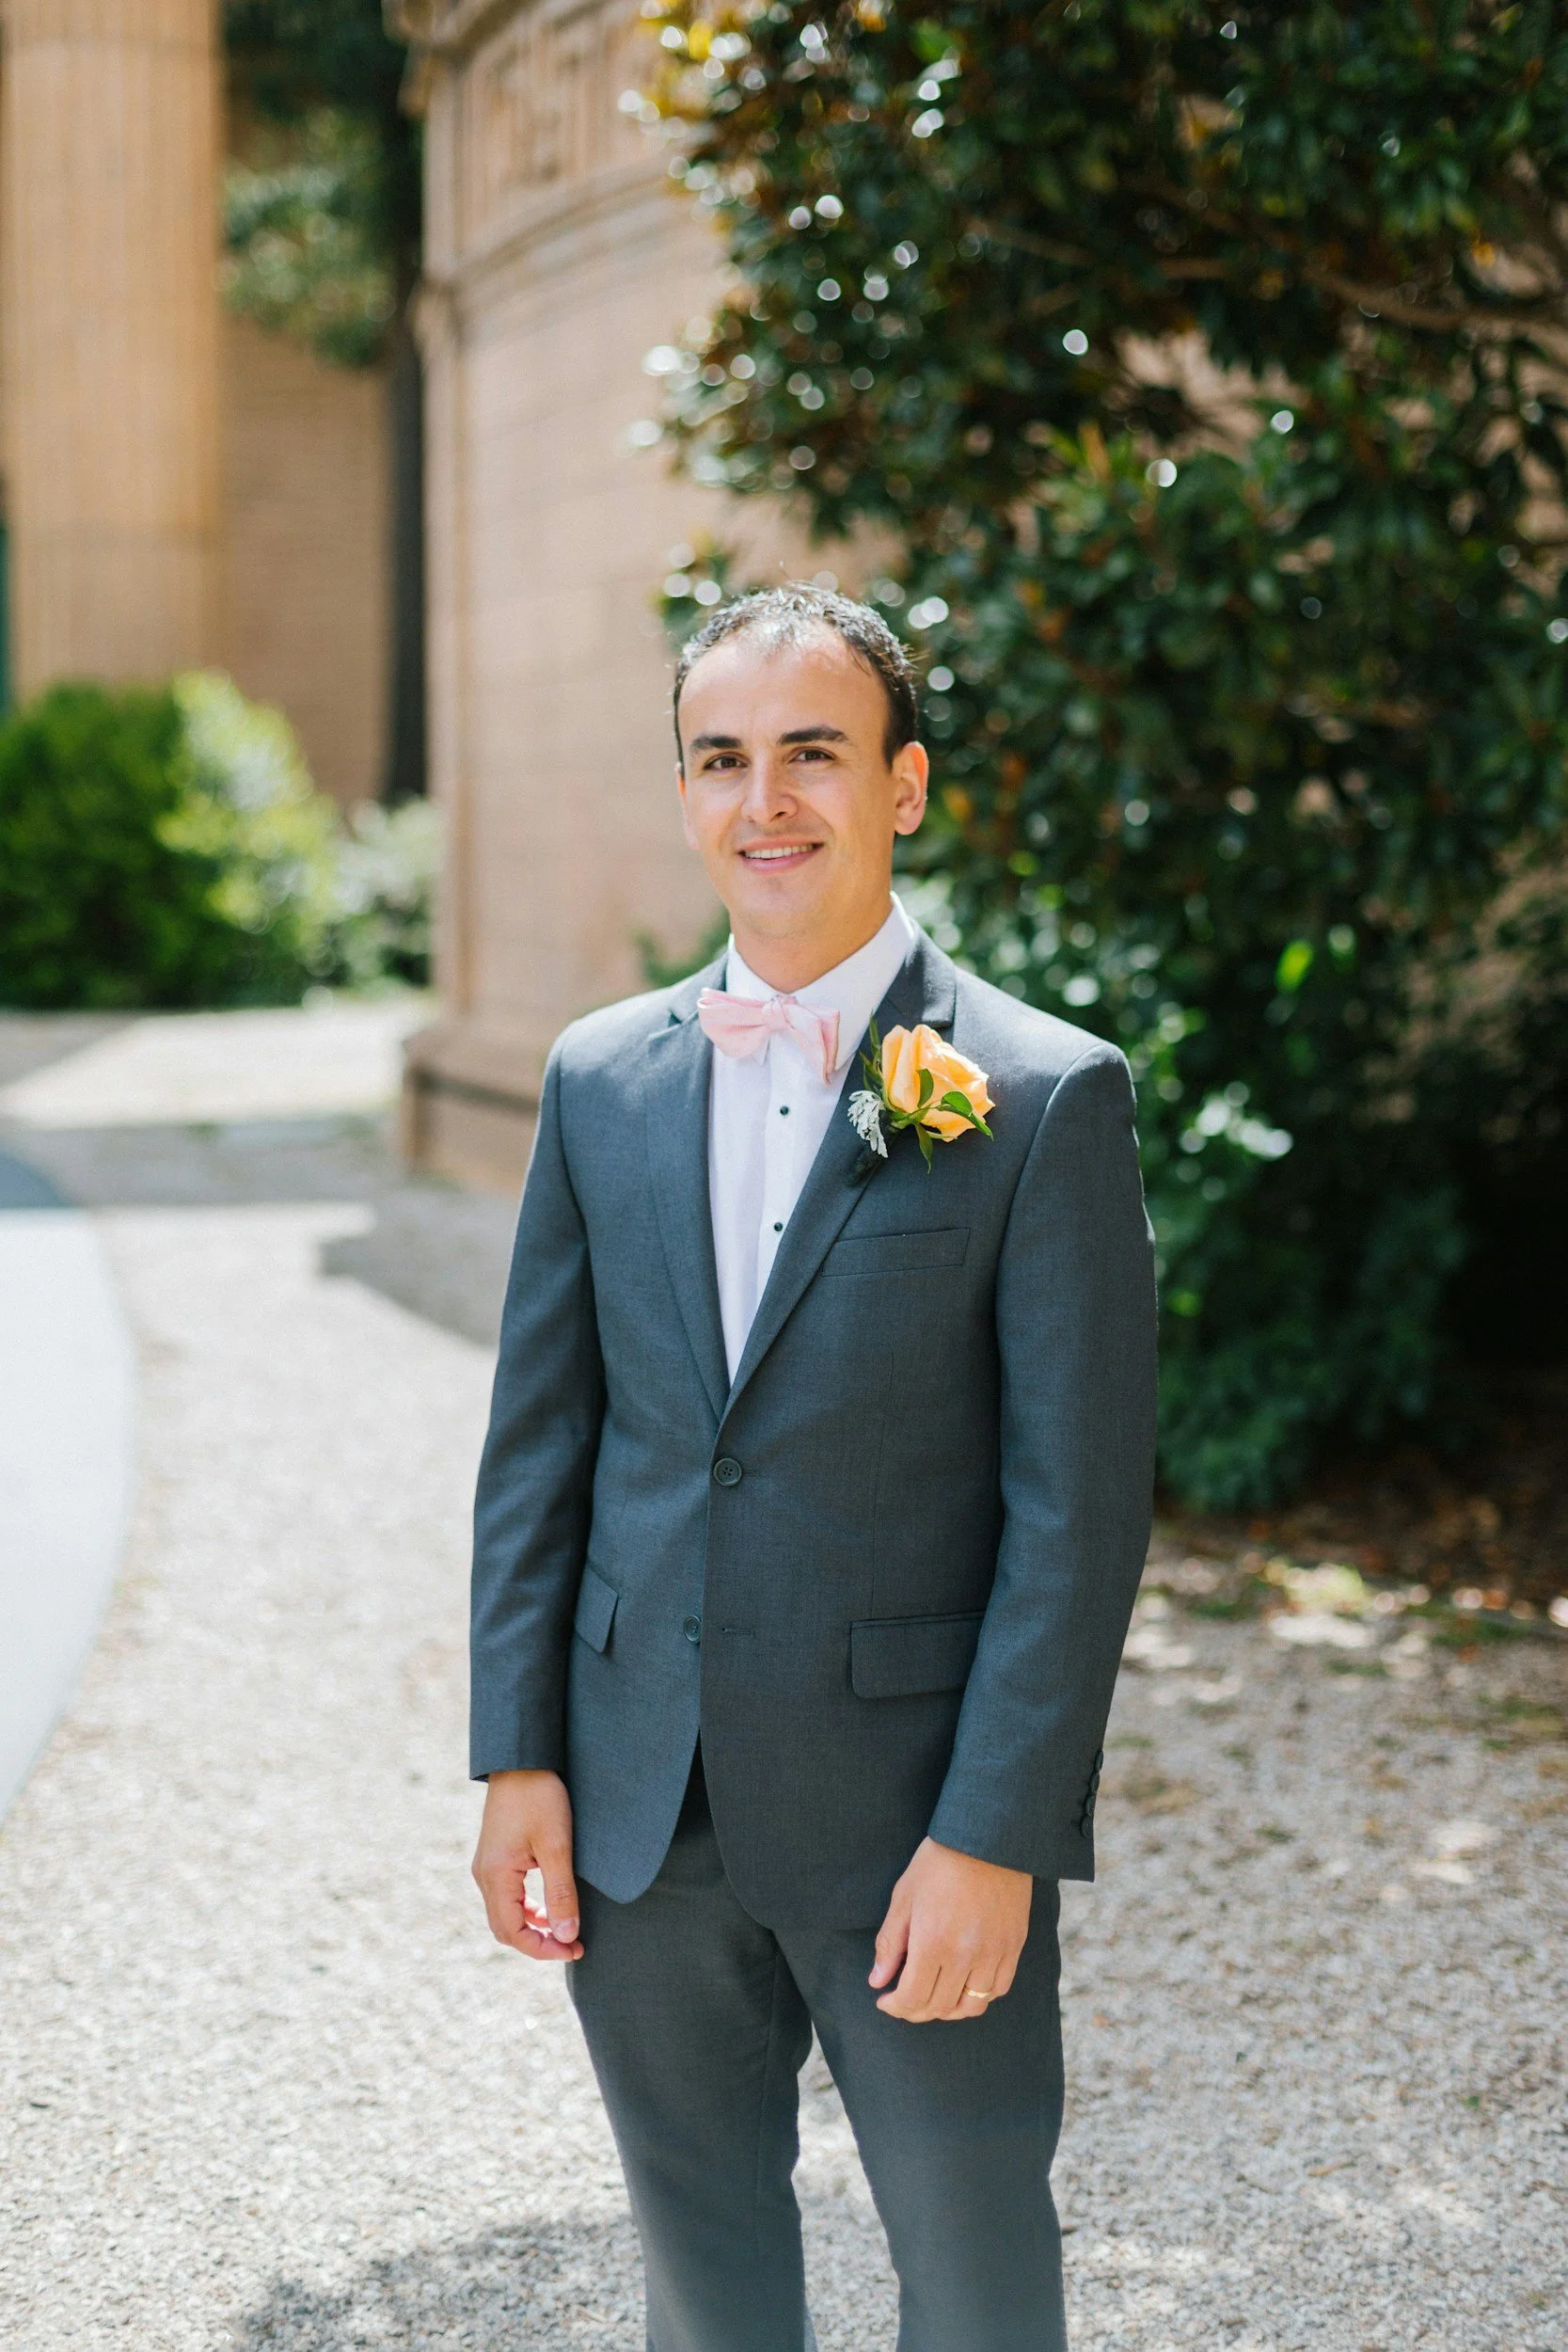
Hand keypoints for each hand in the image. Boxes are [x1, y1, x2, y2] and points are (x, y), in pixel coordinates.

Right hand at [472, 1769, 583, 1960]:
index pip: (513, 1933)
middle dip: (537, 1943)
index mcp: (496, 1876)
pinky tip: (549, 1905)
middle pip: (505, 1928)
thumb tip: (567, 1936)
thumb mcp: (557, 1846)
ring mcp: (486, 1866)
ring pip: (505, 1914)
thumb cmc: (539, 1797)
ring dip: (532, 1927)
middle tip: (572, 1944)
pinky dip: (527, 1909)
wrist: (521, 1759)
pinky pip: (506, 1896)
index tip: (574, 1949)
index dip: (543, 1950)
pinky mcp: (494, 1857)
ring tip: (565, 1927)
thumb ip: (560, 1893)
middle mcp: (484, 1876)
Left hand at [869, 1837, 1031, 2022]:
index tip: (885, 1999)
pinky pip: (997, 1990)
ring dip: (947, 2009)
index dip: (895, 2006)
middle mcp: (965, 1956)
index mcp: (932, 1943)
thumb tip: (877, 1981)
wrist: (987, 1838)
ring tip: (933, 1996)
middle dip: (915, 2010)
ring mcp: (993, 1953)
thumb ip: (890, 1943)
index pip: (912, 1998)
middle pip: (939, 2007)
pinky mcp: (1013, 1946)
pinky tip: (964, 1985)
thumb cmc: (939, 1862)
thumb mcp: (904, 1897)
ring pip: (971, 2006)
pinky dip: (979, 1997)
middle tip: (904, 1999)